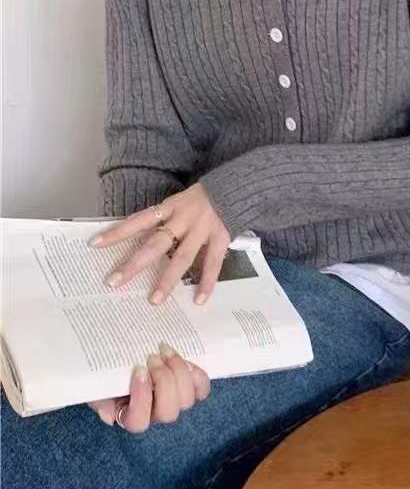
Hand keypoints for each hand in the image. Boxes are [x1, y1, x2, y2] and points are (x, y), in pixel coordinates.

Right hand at [88, 343, 210, 432]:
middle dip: (163, 381)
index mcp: (130, 416)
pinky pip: (202, 390)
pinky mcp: (192, 390)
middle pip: (168, 412)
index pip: (138, 421)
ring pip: (187, 400)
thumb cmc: (113, 373)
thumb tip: (109, 416)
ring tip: (166, 352)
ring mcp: (176, 403)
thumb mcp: (99, 384)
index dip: (141, 397)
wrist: (133, 356)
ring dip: (178, 373)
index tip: (138, 370)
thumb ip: (99, 398)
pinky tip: (186, 361)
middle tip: (153, 357)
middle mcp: (156, 415)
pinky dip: (197, 376)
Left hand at [90, 183, 230, 305]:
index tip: (94, 244)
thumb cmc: (201, 199)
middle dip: (135, 263)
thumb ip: (162, 220)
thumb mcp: (178, 202)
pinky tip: (198, 299)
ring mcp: (203, 230)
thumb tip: (136, 240)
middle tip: (115, 282)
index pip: (139, 220)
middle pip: (156, 243)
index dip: (118, 231)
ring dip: (168, 279)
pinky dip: (206, 282)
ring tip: (154, 300)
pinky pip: (212, 263)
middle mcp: (184, 218)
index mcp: (171, 207)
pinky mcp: (221, 238)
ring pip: (182, 257)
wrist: (236, 188)